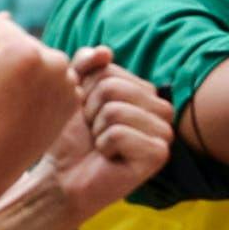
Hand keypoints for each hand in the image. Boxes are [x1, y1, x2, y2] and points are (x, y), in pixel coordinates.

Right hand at [0, 16, 80, 198]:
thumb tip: (6, 15)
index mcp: (25, 49)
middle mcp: (54, 61)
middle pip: (20, 43)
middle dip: (3, 59)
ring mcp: (68, 82)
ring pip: (36, 61)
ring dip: (22, 73)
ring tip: (7, 101)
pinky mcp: (73, 100)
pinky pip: (50, 80)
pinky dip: (38, 89)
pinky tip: (23, 109)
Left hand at [43, 49, 172, 223]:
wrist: (64, 177)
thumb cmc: (72, 137)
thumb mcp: (74, 91)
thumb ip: (85, 64)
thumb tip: (106, 51)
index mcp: (146, 91)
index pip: (108, 69)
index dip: (85, 92)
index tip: (87, 114)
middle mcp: (162, 110)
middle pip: (112, 87)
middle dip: (90, 110)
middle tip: (94, 132)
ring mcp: (164, 133)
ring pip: (115, 110)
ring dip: (97, 130)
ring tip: (101, 145)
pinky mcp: (159, 155)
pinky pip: (118, 133)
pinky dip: (104, 146)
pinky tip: (109, 158)